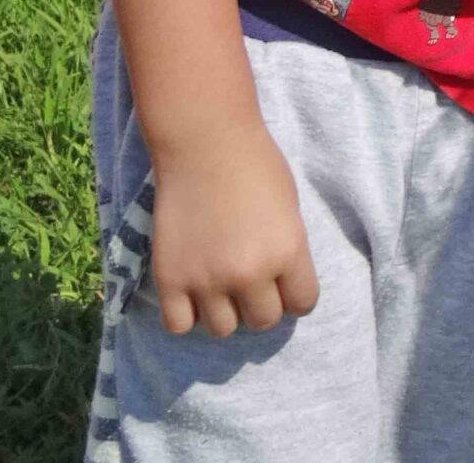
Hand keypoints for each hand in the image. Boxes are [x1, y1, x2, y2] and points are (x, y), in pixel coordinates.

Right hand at [147, 123, 319, 336]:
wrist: (205, 143)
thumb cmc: (255, 165)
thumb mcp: (290, 210)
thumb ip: (288, 251)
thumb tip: (282, 286)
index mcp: (288, 251)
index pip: (304, 304)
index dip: (296, 295)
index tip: (286, 283)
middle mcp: (249, 273)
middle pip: (264, 321)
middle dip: (261, 304)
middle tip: (251, 282)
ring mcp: (206, 279)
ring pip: (223, 329)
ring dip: (225, 311)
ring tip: (219, 286)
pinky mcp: (169, 279)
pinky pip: (179, 325)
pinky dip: (186, 315)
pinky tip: (191, 292)